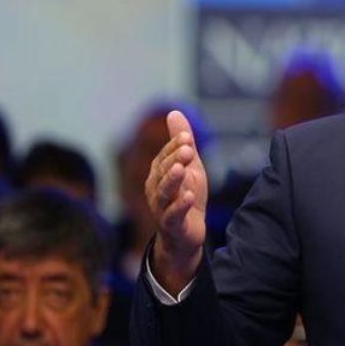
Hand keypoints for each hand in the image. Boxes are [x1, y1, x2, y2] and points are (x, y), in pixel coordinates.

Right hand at [145, 110, 208, 292]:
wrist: (187, 234)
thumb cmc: (186, 196)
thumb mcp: (189, 166)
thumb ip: (181, 142)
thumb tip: (173, 111)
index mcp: (158, 173)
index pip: (165, 156)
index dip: (175, 146)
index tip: (188, 136)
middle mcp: (155, 189)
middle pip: (163, 172)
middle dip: (174, 159)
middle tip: (188, 148)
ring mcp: (161, 208)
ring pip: (164, 192)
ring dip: (173, 179)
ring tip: (183, 169)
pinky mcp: (171, 225)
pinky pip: (172, 214)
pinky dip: (180, 205)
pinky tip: (189, 195)